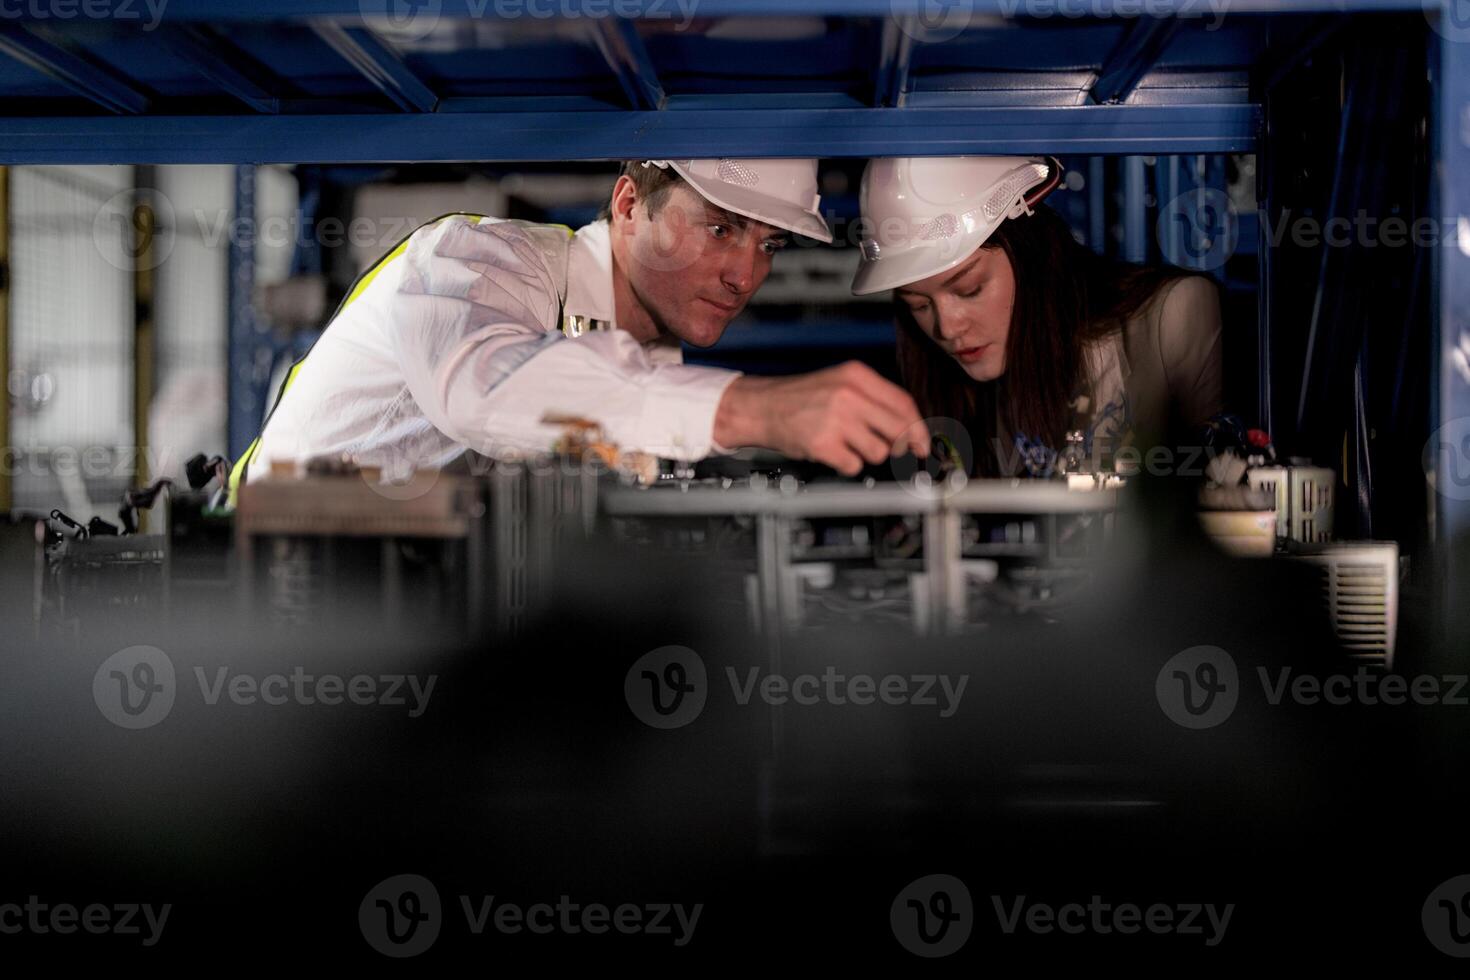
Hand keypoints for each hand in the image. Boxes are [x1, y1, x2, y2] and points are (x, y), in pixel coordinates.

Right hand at [713, 361, 929, 475]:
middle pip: (898, 429)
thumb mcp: (840, 384)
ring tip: (847, 443)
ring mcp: (836, 419)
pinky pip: (854, 465)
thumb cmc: (801, 398)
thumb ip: (874, 399)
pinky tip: (833, 451)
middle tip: (890, 449)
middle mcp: (849, 395)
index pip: (903, 403)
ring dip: (866, 454)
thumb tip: (909, 429)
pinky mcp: (824, 444)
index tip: (922, 443)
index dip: (918, 427)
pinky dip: (846, 464)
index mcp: (857, 375)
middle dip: (899, 445)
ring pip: (878, 451)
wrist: (761, 406)